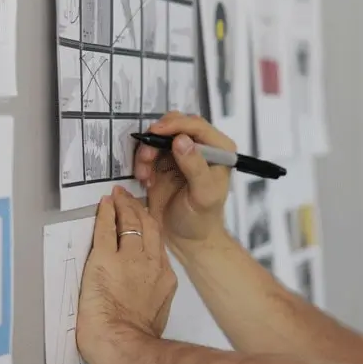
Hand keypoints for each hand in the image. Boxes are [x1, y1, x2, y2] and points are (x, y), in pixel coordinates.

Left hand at [76, 187, 177, 363]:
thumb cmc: (138, 343)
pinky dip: (105, 214)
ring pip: (130, 224)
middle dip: (139, 211)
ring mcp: (128, 259)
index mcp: (164, 279)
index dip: (151, 230)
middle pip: (148, 228)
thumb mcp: (156, 316)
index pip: (158, 247)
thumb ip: (153, 300)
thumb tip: (144, 301)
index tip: (145, 221)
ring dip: (124, 207)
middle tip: (131, 199)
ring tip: (119, 196)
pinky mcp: (104, 259)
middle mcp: (150, 264)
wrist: (125, 347)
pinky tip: (104, 204)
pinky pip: (106, 229)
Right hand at [134, 112, 234, 245]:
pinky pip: (149, 151)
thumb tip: (182, 140)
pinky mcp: (164, 162)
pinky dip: (143, 163)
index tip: (156, 132)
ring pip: (158, 137)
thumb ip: (195, 167)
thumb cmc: (201, 219)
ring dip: (147, 152)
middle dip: (157, 138)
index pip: (196, 126)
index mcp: (219, 150)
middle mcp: (201, 147)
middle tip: (147, 157)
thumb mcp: (203, 195)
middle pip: (175, 124)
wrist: (187, 239)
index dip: (175, 125)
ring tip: (145, 175)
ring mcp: (181, 153)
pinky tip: (146, 180)